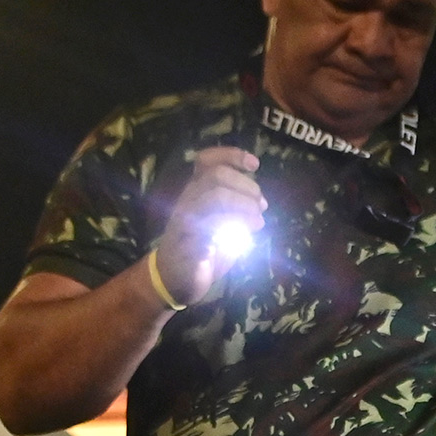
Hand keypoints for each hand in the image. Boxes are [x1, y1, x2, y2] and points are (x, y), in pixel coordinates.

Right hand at [151, 148, 265, 307]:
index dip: (231, 155)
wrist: (174, 279)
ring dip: (243, 206)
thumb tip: (260, 202)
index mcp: (195, 192)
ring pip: (214, 197)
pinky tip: (242, 242)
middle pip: (216, 175)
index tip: (255, 165)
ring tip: (257, 223)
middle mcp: (188, 201)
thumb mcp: (220, 222)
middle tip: (261, 205)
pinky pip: (210, 229)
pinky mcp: (188, 245)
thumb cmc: (201, 248)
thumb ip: (236, 209)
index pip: (207, 161)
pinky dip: (232, 232)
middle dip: (246, 186)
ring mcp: (185, 222)